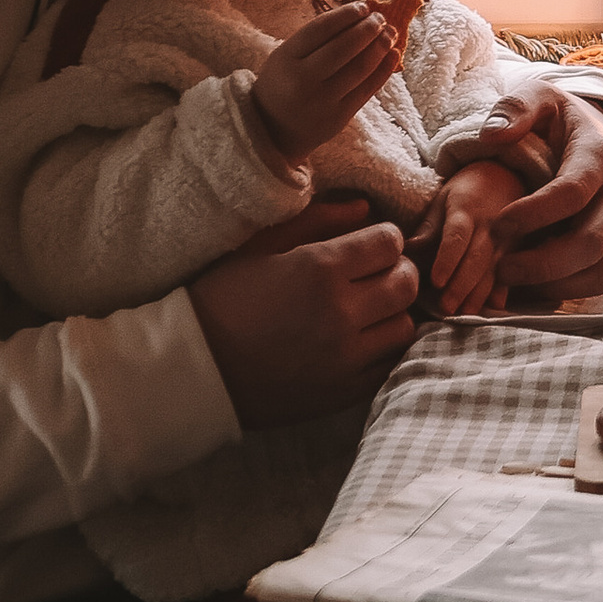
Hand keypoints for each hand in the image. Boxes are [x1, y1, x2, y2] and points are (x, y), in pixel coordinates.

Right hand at [187, 214, 416, 427]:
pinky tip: (361, 341)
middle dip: (397, 271)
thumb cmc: (224, 297)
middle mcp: (340, 314)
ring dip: (393, 312)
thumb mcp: (262, 245)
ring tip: (368, 310)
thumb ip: (318, 220)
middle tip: (374, 274)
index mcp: (320, 269)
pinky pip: (390, 365)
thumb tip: (365, 209)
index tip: (367, 245)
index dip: (383, 238)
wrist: (195, 368)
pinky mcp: (343, 392)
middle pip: (406, 283)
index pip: (390, 242)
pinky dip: (383, 349)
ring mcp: (345, 358)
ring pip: (405, 325)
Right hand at [249, 4, 402, 163]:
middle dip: (367, 29)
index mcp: (285, 58)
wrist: (274, 131)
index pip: (319, 29)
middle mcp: (303, 80)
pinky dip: (383, 70)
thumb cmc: (284, 84)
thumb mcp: (286, 57)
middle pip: (343, 48)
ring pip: (359, 68)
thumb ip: (315, 39)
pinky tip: (393, 55)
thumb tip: (358, 16)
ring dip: (379, 47)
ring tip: (390, 33)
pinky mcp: (338, 118)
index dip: (345, 15)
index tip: (363, 6)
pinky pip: (367, 90)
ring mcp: (321, 101)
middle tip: (381, 18)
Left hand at [423, 160, 522, 316]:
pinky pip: (510, 271)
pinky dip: (503, 290)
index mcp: (466, 210)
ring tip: (465, 313)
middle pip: (476, 257)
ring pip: (494, 268)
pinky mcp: (517, 249)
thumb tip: (406, 251)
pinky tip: (495, 308)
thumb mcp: (443, 201)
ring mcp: (507, 238)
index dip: (447, 259)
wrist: (505, 176)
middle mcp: (489, 225)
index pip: (456, 236)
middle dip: (461, 284)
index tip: (435, 282)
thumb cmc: (465, 193)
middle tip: (446, 308)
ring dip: (479, 293)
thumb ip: (428, 229)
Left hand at [480, 93, 602, 304]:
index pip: (573, 192)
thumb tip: (492, 135)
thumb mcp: (540, 98)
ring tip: (511, 280)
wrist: (594, 137)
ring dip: (555, 284)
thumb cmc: (559, 121)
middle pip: (592, 241)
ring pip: (600, 270)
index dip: (536, 213)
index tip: (498, 223)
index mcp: (598, 157)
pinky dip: (565, 292)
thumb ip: (516, 107)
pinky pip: (598, 282)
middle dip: (544, 262)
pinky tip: (529, 285)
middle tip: (501, 266)